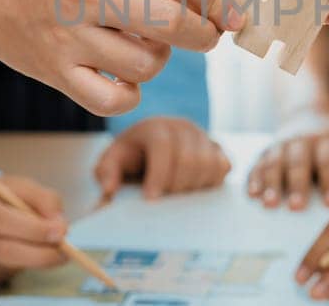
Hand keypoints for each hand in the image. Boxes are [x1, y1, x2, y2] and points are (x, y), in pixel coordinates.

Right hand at [0, 0, 242, 116]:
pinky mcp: (52, 71)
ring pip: (145, 64)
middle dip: (204, 34)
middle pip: (171, 22)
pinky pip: (112, 100)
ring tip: (143, 46)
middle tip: (206, 35)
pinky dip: (130, 94)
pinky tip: (124, 77)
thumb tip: (212, 2)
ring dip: (159, 60)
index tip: (234, 13)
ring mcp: (66, 36)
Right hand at [0, 176, 68, 284]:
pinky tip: (14, 252)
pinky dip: (16, 266)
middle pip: (3, 250)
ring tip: (41, 245)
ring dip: (31, 258)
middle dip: (40, 254)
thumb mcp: (15, 187)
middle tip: (65, 252)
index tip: (61, 232)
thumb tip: (60, 225)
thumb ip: (42, 199)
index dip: (33, 229)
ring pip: (5, 265)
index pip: (0, 219)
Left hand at [93, 117, 229, 202]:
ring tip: (176, 196)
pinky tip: (192, 190)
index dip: (159, 174)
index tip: (151, 198)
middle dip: (176, 186)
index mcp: (155, 126)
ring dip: (193, 187)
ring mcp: (203, 137)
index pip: (163, 145)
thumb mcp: (111, 163)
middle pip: (190, 158)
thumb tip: (110, 189)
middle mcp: (182, 127)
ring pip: (208, 165)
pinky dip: (210, 183)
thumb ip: (105, 174)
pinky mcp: (217, 149)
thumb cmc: (130, 160)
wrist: (149, 153)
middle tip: (164, 202)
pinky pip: (223, 167)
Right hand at [247, 112, 328, 209]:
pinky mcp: (266, 150)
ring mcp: (282, 144)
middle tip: (297, 207)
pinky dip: (253, 178)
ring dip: (271, 183)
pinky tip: (251, 195)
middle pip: (299, 162)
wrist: (308, 112)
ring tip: (269, 204)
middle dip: (297, 184)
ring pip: (274, 162)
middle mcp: (303, 140)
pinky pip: (257, 163)